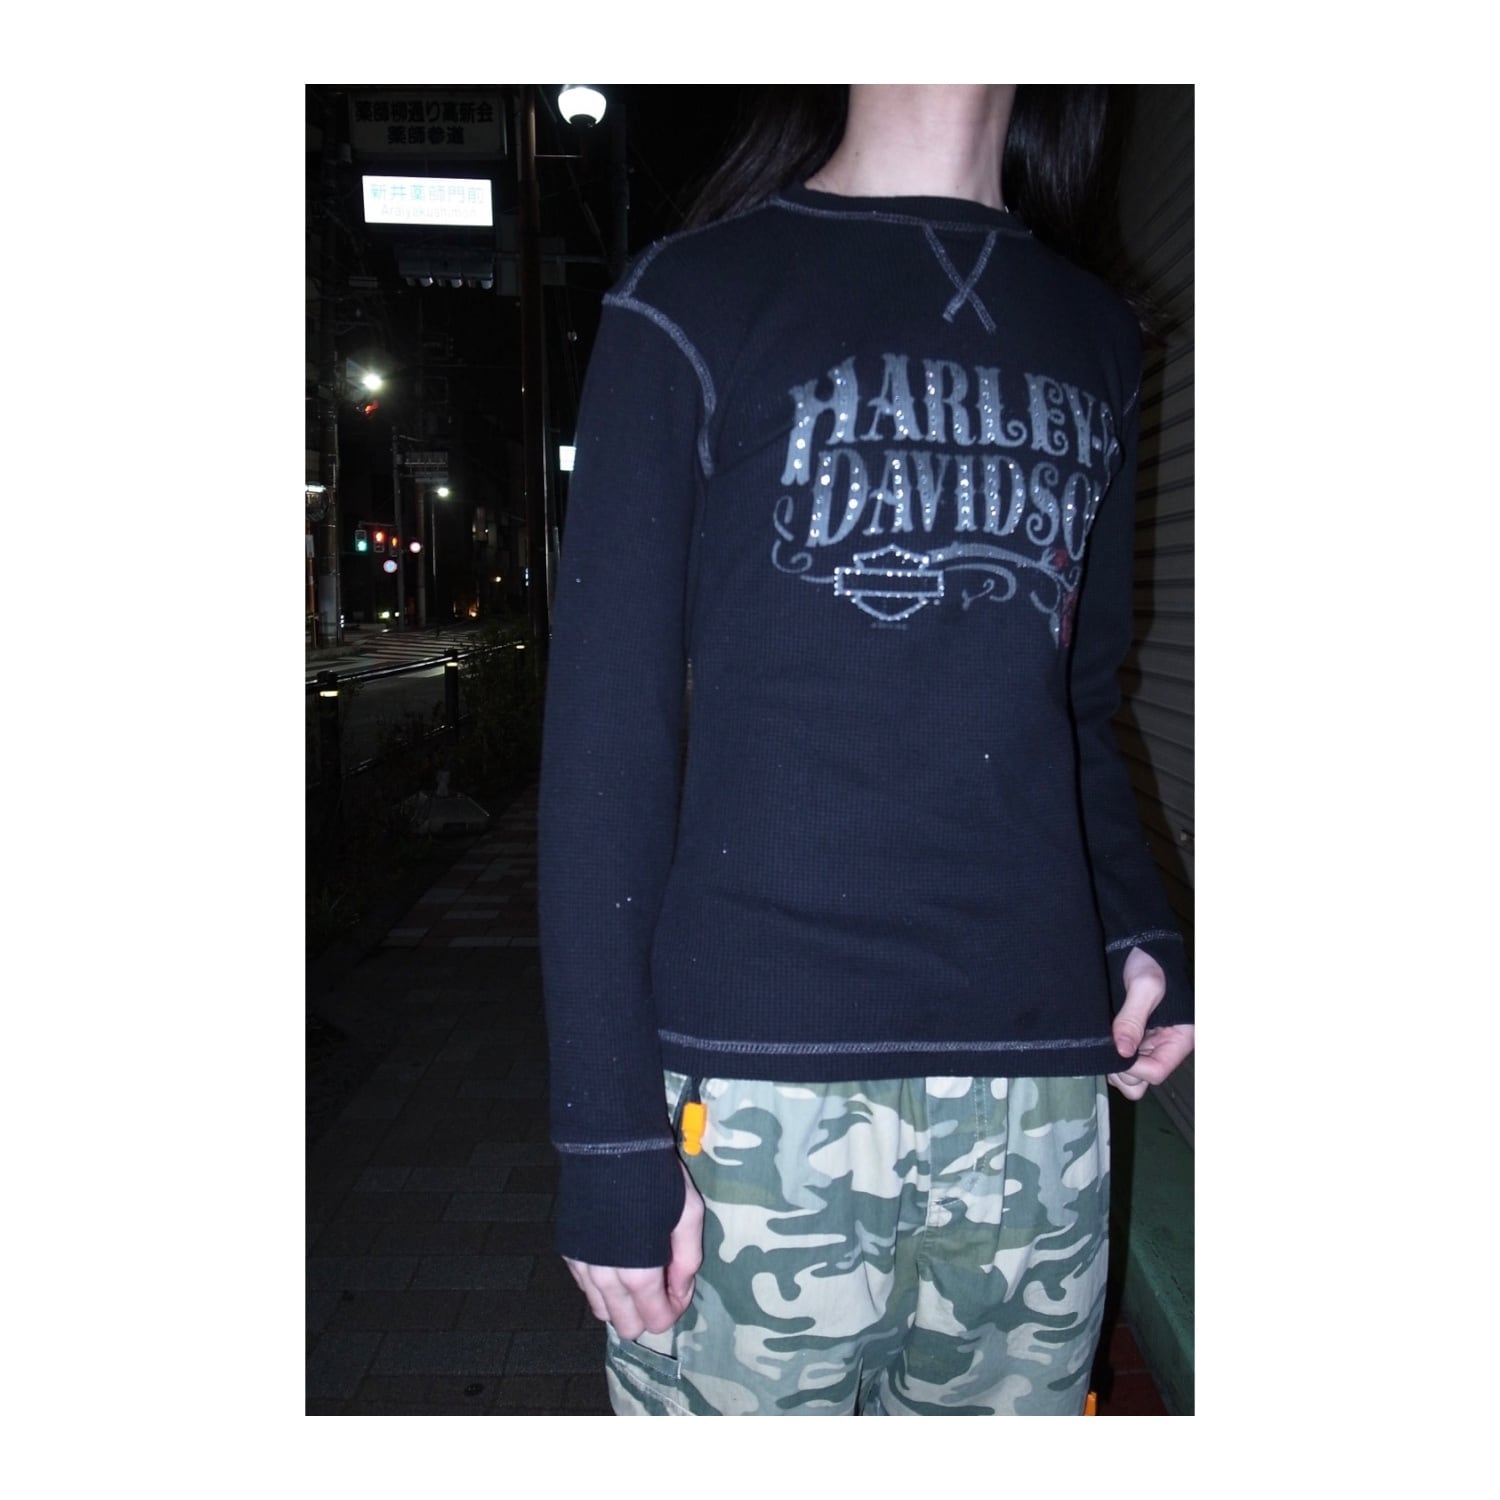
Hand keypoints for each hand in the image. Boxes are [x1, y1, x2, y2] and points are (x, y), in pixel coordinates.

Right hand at [564, 1162, 704, 1339]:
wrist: (607, 1145)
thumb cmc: (655, 1178)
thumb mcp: (688, 1214)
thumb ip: (688, 1259)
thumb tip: (680, 1289)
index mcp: (638, 1274)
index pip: (656, 1321)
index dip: (673, 1310)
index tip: (679, 1286)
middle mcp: (605, 1279)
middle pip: (625, 1325)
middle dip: (646, 1313)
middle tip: (660, 1281)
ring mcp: (582, 1267)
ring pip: (601, 1311)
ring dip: (622, 1301)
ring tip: (638, 1271)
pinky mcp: (568, 1252)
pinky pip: (585, 1287)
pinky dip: (602, 1284)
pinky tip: (616, 1259)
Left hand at [1107, 946, 1195, 1100]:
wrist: (1137, 944)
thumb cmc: (1149, 961)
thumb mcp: (1144, 986)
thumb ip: (1132, 1018)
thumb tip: (1122, 1052)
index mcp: (1179, 1039)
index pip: (1157, 1071)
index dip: (1134, 1068)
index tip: (1115, 1050)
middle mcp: (1163, 1047)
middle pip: (1141, 1081)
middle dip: (1122, 1071)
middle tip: (1106, 1046)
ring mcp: (1146, 1045)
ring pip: (1128, 1076)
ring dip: (1113, 1065)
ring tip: (1104, 1040)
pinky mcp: (1131, 1039)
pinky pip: (1119, 1061)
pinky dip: (1107, 1056)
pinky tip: (1100, 1039)